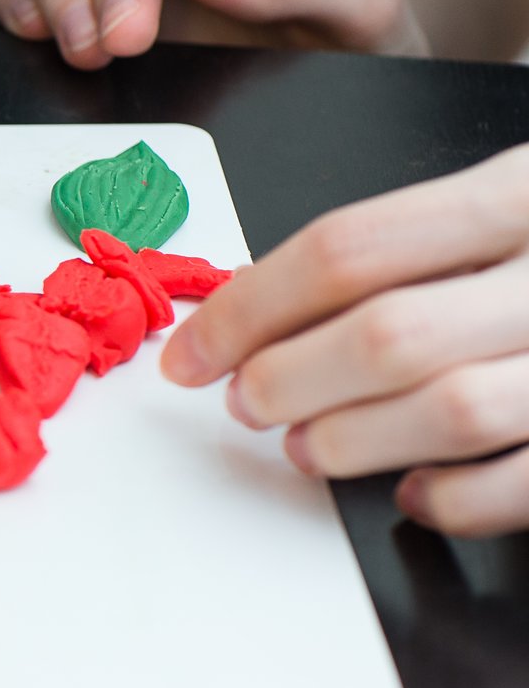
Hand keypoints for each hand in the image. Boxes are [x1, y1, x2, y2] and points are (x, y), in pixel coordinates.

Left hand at [163, 144, 528, 536]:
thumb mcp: (511, 196)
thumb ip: (411, 244)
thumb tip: (258, 310)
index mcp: (524, 189)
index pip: (350, 247)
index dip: (248, 308)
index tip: (191, 352)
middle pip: (388, 333)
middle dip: (288, 379)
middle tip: (243, 401)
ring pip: (453, 411)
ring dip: (352, 441)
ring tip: (305, 448)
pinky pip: (526, 480)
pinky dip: (456, 499)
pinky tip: (413, 493)